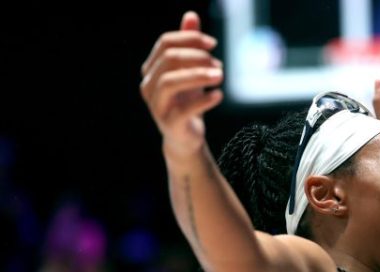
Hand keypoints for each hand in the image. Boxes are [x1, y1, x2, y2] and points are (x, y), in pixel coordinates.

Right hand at [139, 11, 223, 157]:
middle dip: (197, 57)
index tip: (213, 44)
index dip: (190, 39)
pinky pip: (184, 109)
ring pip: (171, 82)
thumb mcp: (190, 72)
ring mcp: (156, 105)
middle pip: (169, 59)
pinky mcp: (169, 123)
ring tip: (221, 76)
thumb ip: (190, 46)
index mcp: (152, 70)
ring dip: (198, 75)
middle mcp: (149, 86)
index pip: (165, 43)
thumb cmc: (187, 101)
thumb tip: (191, 16)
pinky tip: (219, 95)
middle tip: (219, 64)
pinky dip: (204, 100)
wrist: (185, 137)